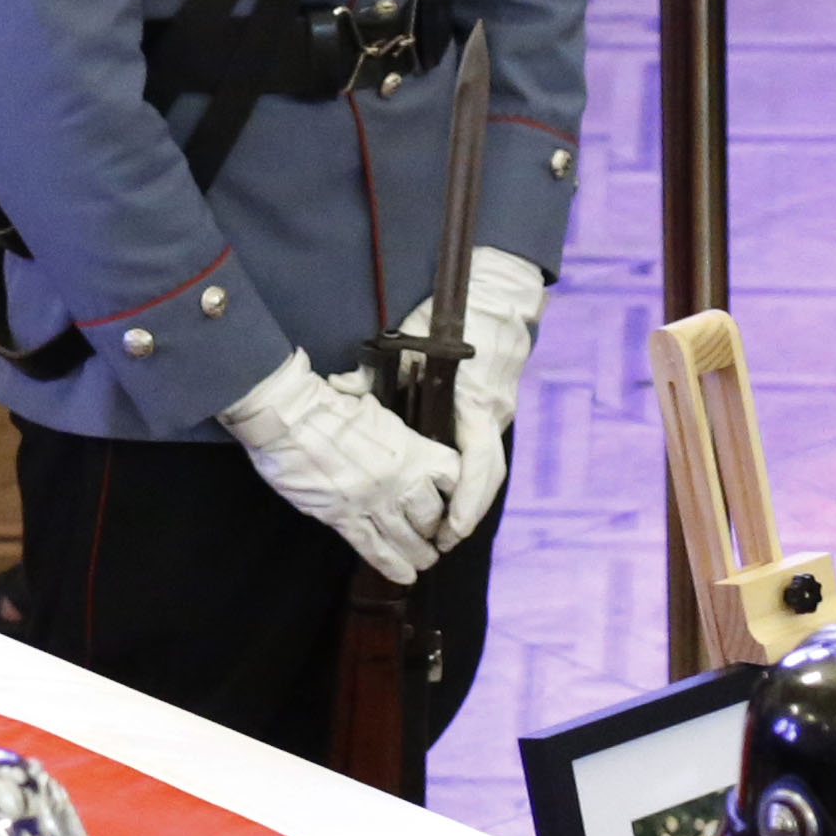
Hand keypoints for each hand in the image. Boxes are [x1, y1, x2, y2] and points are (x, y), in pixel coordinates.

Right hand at [216, 349, 457, 582]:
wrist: (289, 416)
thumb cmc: (328, 406)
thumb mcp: (377, 413)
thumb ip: (395, 436)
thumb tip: (401, 444)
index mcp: (409, 449)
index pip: (453, 478)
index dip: (459, 496)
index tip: (456, 505)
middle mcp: (398, 479)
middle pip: (431, 516)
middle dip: (435, 531)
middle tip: (435, 540)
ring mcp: (371, 500)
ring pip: (405, 537)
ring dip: (417, 554)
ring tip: (423, 563)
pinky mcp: (342, 517)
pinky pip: (372, 547)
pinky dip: (389, 565)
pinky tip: (402, 577)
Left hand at [383, 247, 546, 546]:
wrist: (494, 292)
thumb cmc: (450, 316)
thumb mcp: (409, 343)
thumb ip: (374, 373)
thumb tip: (336, 387)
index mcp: (473, 402)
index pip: (477, 465)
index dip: (465, 502)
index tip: (450, 529)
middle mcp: (493, 413)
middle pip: (488, 478)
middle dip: (468, 514)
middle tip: (444, 543)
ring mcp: (500, 410)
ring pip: (488, 467)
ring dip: (470, 500)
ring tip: (445, 531)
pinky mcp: (496, 406)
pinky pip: (485, 450)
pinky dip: (470, 477)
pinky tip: (450, 494)